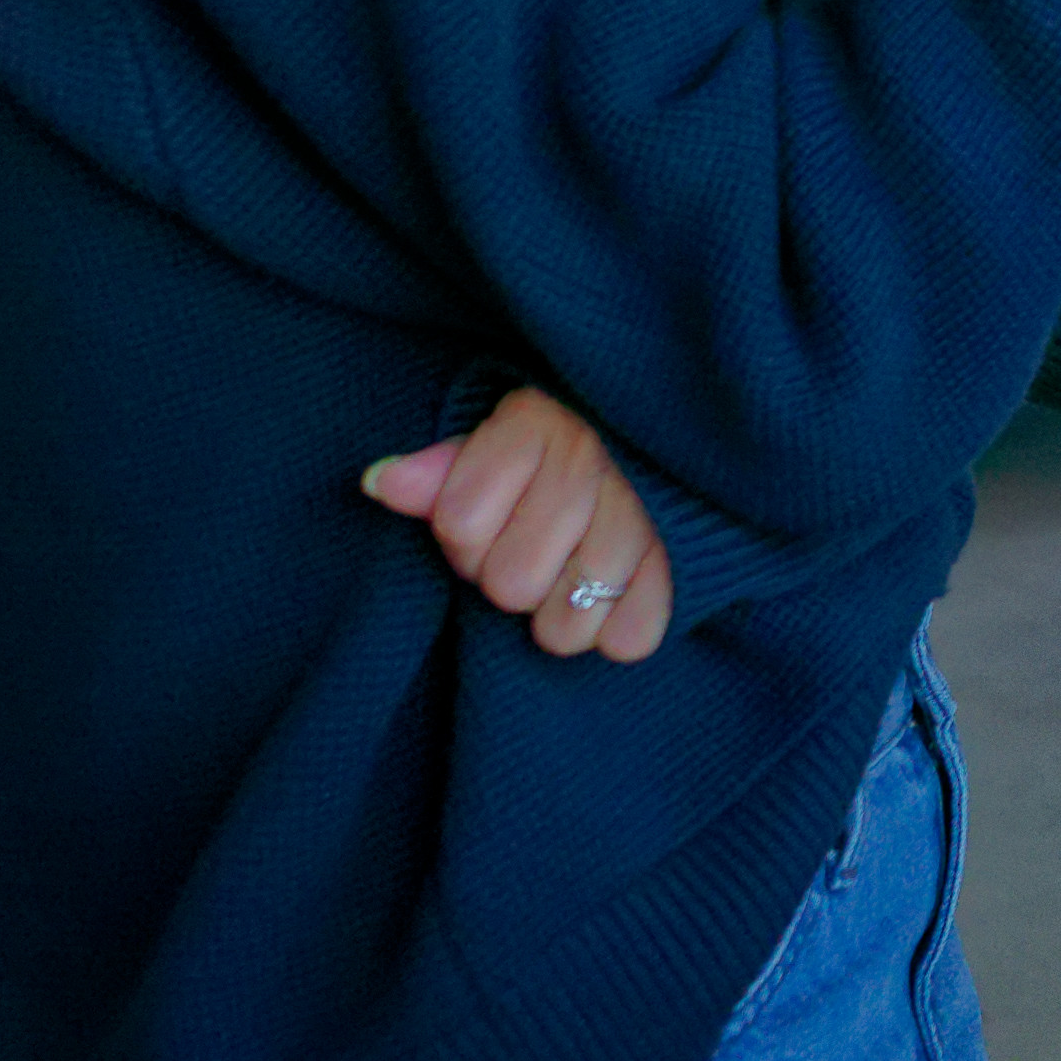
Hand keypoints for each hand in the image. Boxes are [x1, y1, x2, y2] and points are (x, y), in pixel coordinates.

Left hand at [362, 388, 672, 662]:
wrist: (663, 433)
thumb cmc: (561, 446)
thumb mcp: (496, 440)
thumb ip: (439, 468)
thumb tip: (378, 481)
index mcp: (537, 422)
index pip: (460, 525)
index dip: (463, 540)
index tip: (493, 516)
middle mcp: (589, 462)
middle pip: (509, 583)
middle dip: (513, 578)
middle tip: (538, 549)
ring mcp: (640, 513)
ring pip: (562, 627)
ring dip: (561, 616)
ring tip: (574, 578)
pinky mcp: (682, 563)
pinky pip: (630, 638)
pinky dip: (617, 632)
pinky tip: (616, 599)